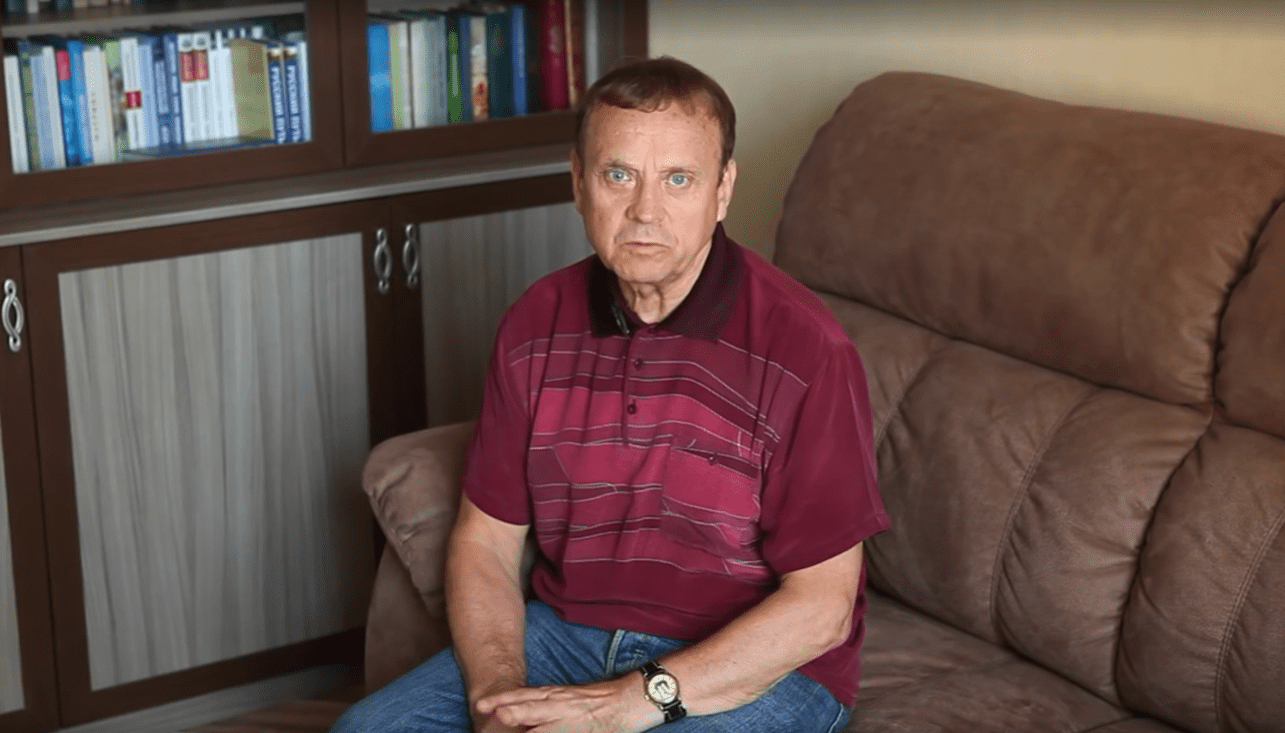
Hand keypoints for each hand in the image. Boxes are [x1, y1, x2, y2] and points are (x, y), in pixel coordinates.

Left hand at [476, 676, 658, 732]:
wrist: (636, 696)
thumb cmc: (608, 701)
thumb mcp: (576, 701)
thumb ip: (556, 707)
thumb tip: (535, 720)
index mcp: (559, 694)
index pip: (527, 694)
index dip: (504, 698)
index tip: (482, 704)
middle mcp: (563, 700)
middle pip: (529, 701)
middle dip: (504, 704)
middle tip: (479, 706)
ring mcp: (573, 711)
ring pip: (543, 714)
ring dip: (522, 714)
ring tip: (501, 717)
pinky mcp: (584, 723)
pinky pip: (562, 731)